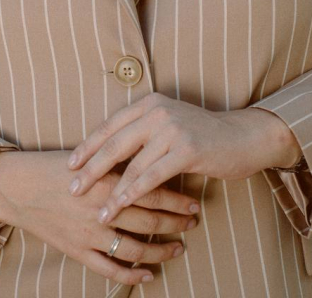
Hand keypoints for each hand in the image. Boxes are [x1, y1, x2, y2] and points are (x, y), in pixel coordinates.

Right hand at [0, 148, 198, 286]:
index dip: (176, 200)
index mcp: (105, 181)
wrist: (18, 187)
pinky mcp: (77, 251)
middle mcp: (101, 209)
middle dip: (176, 223)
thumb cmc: (54, 167)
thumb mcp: (88, 157)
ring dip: (161, 250)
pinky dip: (132, 275)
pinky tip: (149, 274)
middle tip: (193, 223)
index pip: (151, 191)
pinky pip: (110, 269)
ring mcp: (89, 233)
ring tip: (178, 247)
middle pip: (149, 220)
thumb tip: (149, 159)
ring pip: (135, 248)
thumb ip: (117, 161)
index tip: (193, 202)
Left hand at [67, 93, 300, 224]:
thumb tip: (108, 153)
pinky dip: (133, 193)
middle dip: (91, 168)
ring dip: (111, 190)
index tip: (69, 165)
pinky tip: (122, 207)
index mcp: (149, 103)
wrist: (242, 136)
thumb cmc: (202, 135)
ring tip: (96, 209)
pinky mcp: (186, 149)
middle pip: (115, 143)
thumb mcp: (168, 124)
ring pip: (132, 164)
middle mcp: (157, 111)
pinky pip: (152, 176)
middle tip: (72, 188)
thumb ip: (142, 132)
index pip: (110, 125)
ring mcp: (172, 128)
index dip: (88, 146)